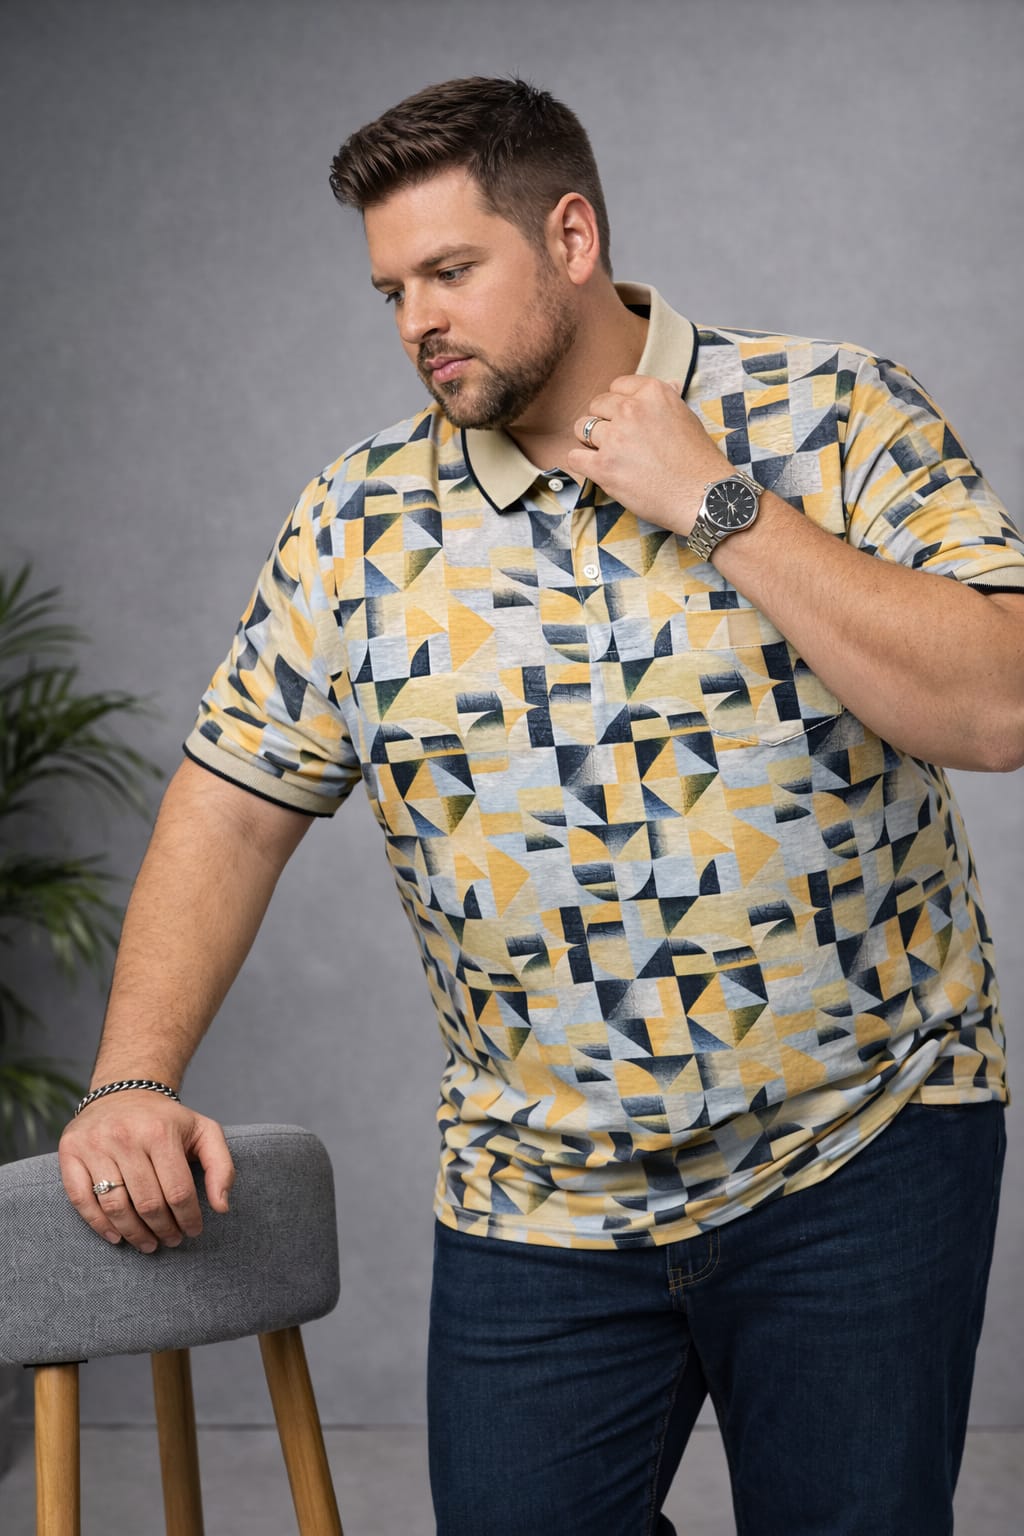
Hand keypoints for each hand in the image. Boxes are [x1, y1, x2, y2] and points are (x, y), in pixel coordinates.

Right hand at [59, 1093, 234, 1252]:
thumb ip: (221, 1167)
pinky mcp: (70, 1151)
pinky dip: (99, 1225)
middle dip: (164, 1230)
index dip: (188, 1219)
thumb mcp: (204, 1132)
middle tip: (171, 1240)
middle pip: (147, 1203)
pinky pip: (81, 1199)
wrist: (124, 1092)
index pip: (178, 1191)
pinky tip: (117, 1236)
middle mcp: (125, 1136)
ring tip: (148, 1244)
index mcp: (160, 1131)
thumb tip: (221, 1207)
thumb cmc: (167, 1120)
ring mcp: (94, 1144)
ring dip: (134, 1234)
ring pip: (115, 1206)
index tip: (193, 1231)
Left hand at [565, 375, 731, 533]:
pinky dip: (581, 463)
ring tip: (608, 456)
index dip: (618, 404)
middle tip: (617, 441)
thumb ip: (668, 401)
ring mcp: (615, 438)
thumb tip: (669, 383)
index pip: (617, 386)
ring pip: (581, 429)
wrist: (703, 496)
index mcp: (652, 393)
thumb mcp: (687, 418)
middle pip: (597, 406)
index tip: (625, 419)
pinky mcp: (604, 467)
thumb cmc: (698, 461)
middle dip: (604, 421)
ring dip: (590, 442)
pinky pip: (574, 457)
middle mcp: (631, 410)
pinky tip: (595, 469)